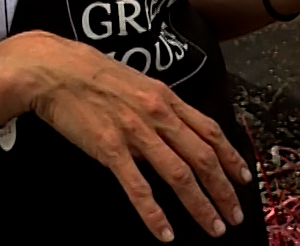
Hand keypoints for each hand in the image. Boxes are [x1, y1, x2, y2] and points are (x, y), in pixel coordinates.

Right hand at [0, 32, 250, 241]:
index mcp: (166, 98)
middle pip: (202, 157)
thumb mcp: (138, 83)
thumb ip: (160, 105)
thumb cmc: (93, 74)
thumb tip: (181, 127)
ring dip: (200, 205)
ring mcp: (135, 132)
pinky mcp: (110, 149)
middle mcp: (157, 114)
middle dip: (224, 190)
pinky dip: (155, 214)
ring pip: (179, 175)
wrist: (54, 69)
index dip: (231, 157)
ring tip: (213, 228)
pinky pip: (138, 187)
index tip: (245, 179)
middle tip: (236, 215)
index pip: (210, 131)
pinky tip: (165, 233)